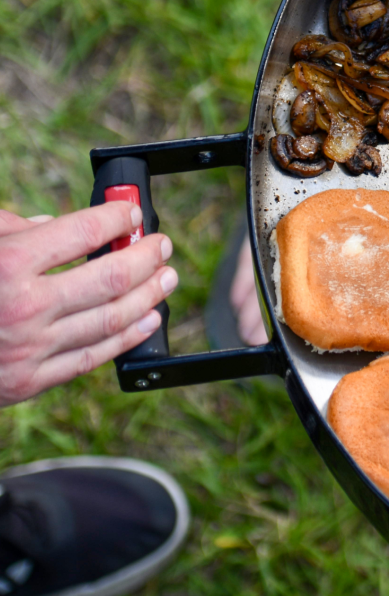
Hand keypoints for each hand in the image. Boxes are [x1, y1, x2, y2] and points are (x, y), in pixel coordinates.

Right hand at [0, 204, 176, 406]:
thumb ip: (12, 228)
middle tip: (161, 244)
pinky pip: (93, 357)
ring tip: (167, 278)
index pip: (85, 231)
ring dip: (150, 295)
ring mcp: (29, 349)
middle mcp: (23, 307)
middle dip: (147, 256)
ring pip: (112, 318)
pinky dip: (130, 336)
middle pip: (113, 276)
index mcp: (9, 264)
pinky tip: (149, 319)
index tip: (130, 213)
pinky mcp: (29, 382)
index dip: (117, 218)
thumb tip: (55, 222)